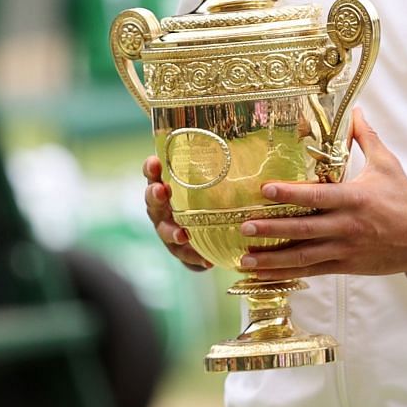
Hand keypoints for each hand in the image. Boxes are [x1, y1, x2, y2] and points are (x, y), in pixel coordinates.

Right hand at [143, 155, 211, 271]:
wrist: (214, 233)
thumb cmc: (213, 197)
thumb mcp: (215, 181)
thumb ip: (222, 167)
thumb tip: (255, 145)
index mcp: (167, 187)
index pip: (154, 174)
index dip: (151, 168)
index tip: (154, 161)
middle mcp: (163, 208)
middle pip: (153, 201)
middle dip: (155, 195)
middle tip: (161, 191)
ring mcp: (168, 230)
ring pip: (164, 230)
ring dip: (172, 231)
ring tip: (182, 234)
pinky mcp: (180, 250)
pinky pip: (184, 255)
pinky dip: (194, 258)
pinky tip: (206, 261)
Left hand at [238, 109, 406, 277]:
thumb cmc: (404, 198)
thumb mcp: (387, 164)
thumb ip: (367, 137)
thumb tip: (355, 110)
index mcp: (354, 198)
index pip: (317, 196)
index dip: (290, 193)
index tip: (264, 190)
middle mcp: (346, 225)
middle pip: (303, 229)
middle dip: (272, 229)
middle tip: (244, 227)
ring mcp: (345, 249)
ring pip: (303, 256)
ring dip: (273, 259)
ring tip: (244, 258)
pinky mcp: (345, 266)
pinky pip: (312, 271)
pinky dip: (287, 274)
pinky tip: (264, 274)